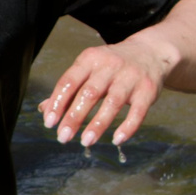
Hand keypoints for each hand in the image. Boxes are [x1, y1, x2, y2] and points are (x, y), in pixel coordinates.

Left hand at [39, 37, 173, 147]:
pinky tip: (117, 140)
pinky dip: (128, 127)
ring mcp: (131, 77)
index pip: (69, 81)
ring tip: (85, 142)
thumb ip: (69, 89)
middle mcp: (110, 66)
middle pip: (89, 93)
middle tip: (63, 137)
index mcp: (90, 59)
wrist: (151, 52)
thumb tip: (44, 110)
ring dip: (98, 124)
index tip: (49, 122)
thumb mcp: (88, 68)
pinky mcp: (148, 90)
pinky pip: (138, 111)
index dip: (58, 102)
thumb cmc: (112, 65)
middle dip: (74, 117)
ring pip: (113, 102)